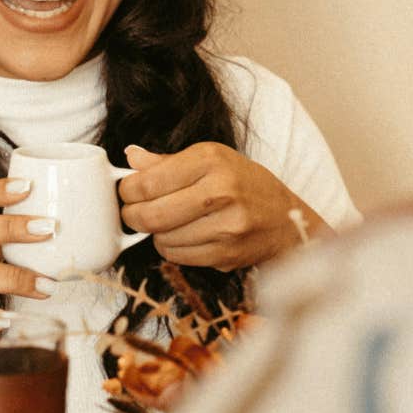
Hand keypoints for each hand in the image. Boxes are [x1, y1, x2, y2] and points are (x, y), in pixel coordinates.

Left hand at [117, 143, 323, 270]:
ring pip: (162, 238)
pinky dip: (170, 248)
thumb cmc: (244, 185)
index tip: (127, 192)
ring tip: (164, 223)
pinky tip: (181, 237)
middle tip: (132, 213)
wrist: (284, 220)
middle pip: (151, 214)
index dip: (128, 190)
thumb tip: (131, 157)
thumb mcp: (211, 160)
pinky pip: (177, 256)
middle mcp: (220, 191)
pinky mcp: (225, 254)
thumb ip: (168, 161)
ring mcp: (225, 226)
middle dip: (132, 216)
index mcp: (212, 160)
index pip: (149, 181)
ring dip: (154, 234)